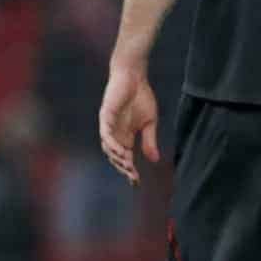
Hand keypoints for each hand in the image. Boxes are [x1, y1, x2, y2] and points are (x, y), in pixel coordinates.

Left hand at [98, 64, 159, 185]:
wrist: (134, 76)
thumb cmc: (141, 97)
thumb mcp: (150, 122)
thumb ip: (149, 140)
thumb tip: (154, 160)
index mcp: (125, 137)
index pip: (125, 158)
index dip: (129, 171)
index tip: (137, 183)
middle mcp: (114, 134)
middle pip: (115, 157)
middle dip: (124, 168)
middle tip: (133, 176)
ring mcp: (109, 126)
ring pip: (108, 148)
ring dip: (117, 158)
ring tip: (127, 166)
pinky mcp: (106, 117)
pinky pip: (106, 134)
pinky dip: (112, 144)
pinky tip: (120, 151)